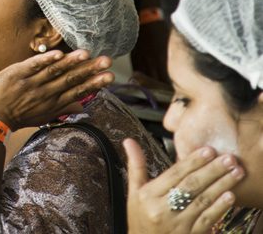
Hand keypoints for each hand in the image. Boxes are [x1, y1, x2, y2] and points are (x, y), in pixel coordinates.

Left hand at [0, 50, 113, 129]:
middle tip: (108, 62)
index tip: (110, 77)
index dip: (95, 83)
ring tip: (87, 54)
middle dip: (90, 70)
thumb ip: (62, 108)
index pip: (78, 91)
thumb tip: (83, 106)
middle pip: (71, 79)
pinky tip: (59, 54)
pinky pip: (33, 65)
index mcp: (53, 103)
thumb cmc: (16, 116)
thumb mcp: (42, 117)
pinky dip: (46, 60)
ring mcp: (31, 83)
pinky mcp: (17, 73)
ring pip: (55, 70)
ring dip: (71, 62)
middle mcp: (45, 93)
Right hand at [125, 141, 242, 232]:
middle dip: (212, 170)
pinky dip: (219, 207)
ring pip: (202, 201)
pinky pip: (207, 219)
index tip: (208, 150)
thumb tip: (129, 141)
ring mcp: (178, 224)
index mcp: (148, 196)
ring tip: (235, 172)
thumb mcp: (133, 192)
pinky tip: (230, 196)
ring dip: (221, 185)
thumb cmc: (140, 217)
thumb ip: (136, 166)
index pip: (174, 175)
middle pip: (191, 186)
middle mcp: (162, 210)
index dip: (192, 162)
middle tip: (228, 158)